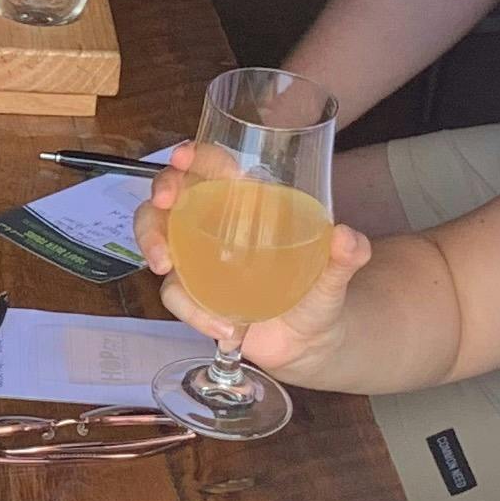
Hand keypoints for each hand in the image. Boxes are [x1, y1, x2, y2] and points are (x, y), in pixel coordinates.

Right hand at [133, 143, 371, 370]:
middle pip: (172, 193)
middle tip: (163, 202)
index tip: (187, 158)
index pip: (215, 168)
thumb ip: (346, 256)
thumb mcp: (336, 274)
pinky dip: (193, 310)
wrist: (306, 343)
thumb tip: (347, 237)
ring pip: (157, 235)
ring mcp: (198, 260)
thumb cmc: (317, 293)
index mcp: (249, 207)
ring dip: (152, 244)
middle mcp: (215, 225)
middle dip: (161, 190)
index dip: (198, 157)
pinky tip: (224, 326)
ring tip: (165, 267)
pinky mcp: (192, 295)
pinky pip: (175, 294)